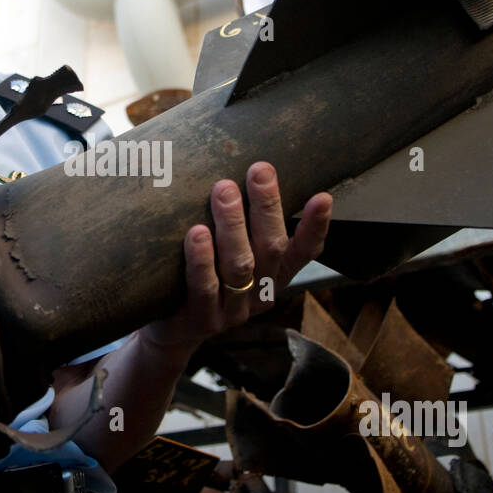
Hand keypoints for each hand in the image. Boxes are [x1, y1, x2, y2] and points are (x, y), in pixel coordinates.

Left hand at [141, 162, 331, 354]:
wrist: (169, 331)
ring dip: (233, 225)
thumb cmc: (201, 275)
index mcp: (274, 274)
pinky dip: (202, 260)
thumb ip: (240, 219)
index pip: (305, 250)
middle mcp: (260, 293)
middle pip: (271, 248)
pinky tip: (196, 234)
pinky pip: (204, 288)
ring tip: (223, 190)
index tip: (323, 196)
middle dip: (266, 207)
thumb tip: (234, 160)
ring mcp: (233, 311)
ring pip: (239, 265)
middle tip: (259, 170)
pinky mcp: (202, 321)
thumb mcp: (228, 249)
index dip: (315, 226)